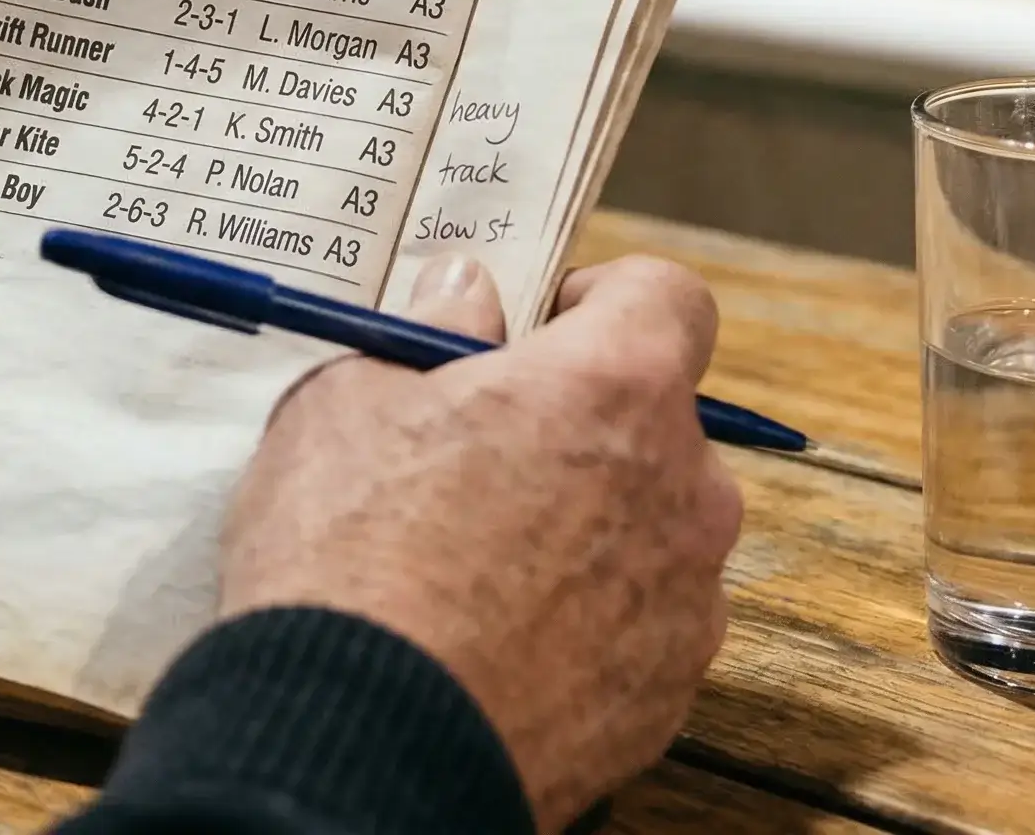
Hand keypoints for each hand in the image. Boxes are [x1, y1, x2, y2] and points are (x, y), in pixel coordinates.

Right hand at [220, 255, 741, 833]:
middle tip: (477, 456)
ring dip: (590, 526)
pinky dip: (586, 621)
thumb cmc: (348, 553)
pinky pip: (638, 626)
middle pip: (657, 423)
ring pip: (652, 528)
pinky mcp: (667, 694)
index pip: (670, 297)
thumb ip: (429, 332)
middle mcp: (684, 487)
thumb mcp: (346, 400)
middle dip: (580, 425)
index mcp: (616, 389)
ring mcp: (688, 601)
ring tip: (477, 565)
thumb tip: (467, 294)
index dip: (603, 300)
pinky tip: (496, 640)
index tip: (535, 329)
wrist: (365, 740)